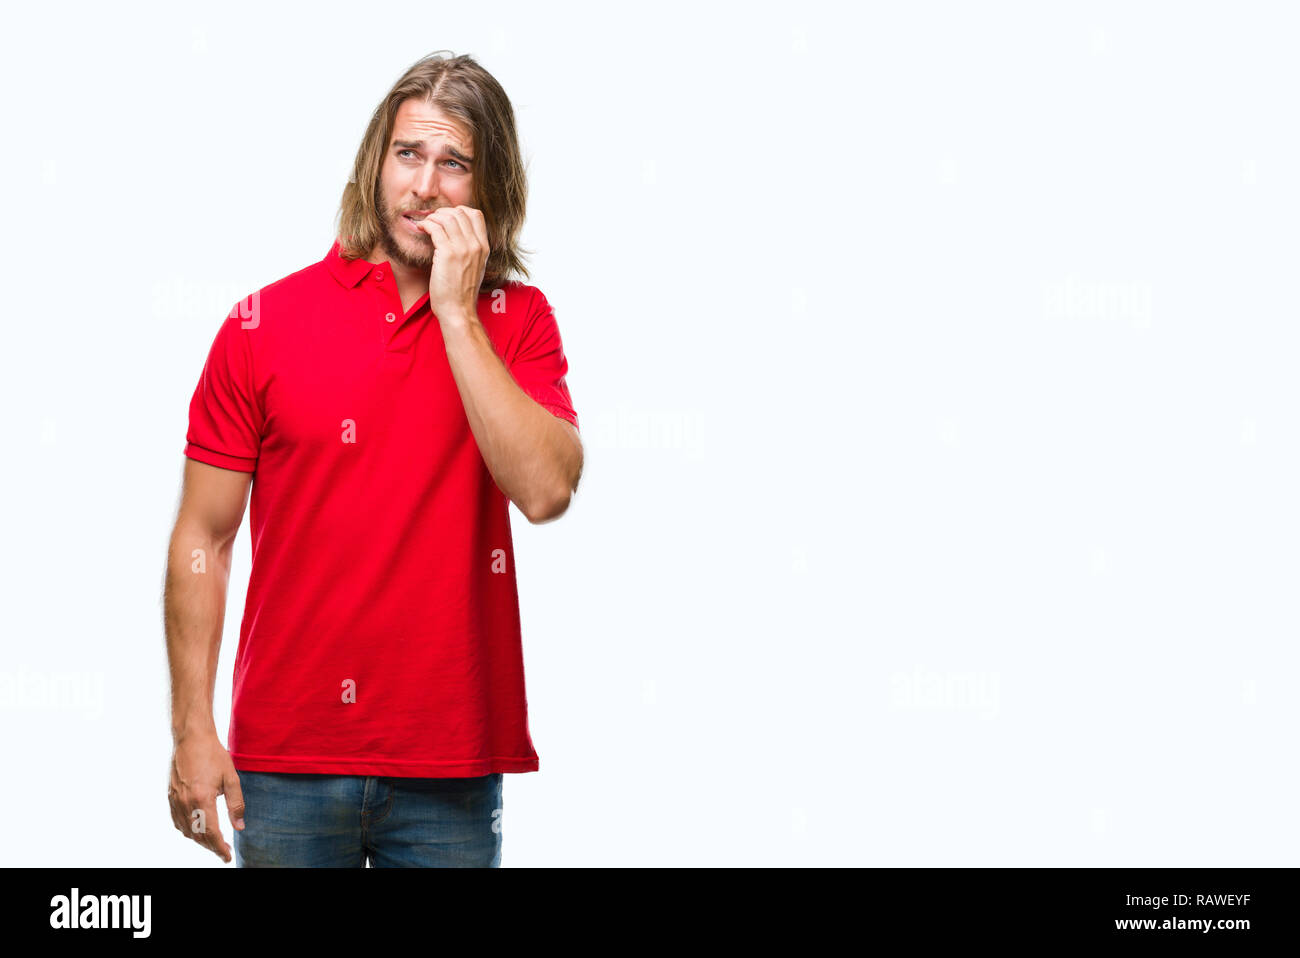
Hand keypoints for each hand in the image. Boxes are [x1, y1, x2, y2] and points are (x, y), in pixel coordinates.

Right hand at [167, 731, 244, 862]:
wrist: (192, 739)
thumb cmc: (214, 755)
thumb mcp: (231, 778)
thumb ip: (236, 804)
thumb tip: (240, 826)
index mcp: (202, 799)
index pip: (211, 833)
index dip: (220, 848)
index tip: (227, 856)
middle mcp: (186, 803)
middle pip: (197, 835)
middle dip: (211, 847)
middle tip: (223, 851)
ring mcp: (176, 800)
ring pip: (186, 830)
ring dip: (199, 840)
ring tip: (213, 842)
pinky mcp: (170, 796)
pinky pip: (177, 821)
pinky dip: (187, 830)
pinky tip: (197, 830)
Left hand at [412, 205, 489, 324]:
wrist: (458, 310)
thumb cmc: (461, 292)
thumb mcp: (474, 267)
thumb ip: (470, 250)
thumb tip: (456, 234)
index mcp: (484, 247)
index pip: (476, 215)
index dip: (459, 211)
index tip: (447, 218)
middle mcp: (476, 245)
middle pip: (460, 213)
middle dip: (442, 212)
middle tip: (432, 220)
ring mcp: (463, 249)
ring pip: (446, 218)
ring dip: (432, 218)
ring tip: (425, 225)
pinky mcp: (447, 254)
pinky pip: (435, 228)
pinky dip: (426, 225)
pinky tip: (421, 229)